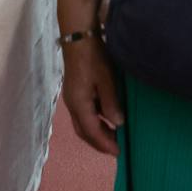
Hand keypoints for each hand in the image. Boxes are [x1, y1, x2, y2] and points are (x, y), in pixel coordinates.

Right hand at [59, 37, 123, 156]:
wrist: (79, 38)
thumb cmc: (93, 58)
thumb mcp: (106, 80)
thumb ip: (111, 103)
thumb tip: (118, 124)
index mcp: (79, 104)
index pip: (91, 131)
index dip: (105, 143)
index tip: (118, 152)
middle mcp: (72, 105)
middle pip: (84, 132)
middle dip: (99, 142)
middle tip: (116, 148)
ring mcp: (72, 99)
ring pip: (82, 124)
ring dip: (96, 133)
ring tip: (113, 136)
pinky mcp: (75, 93)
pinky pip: (84, 115)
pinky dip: (95, 122)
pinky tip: (106, 119)